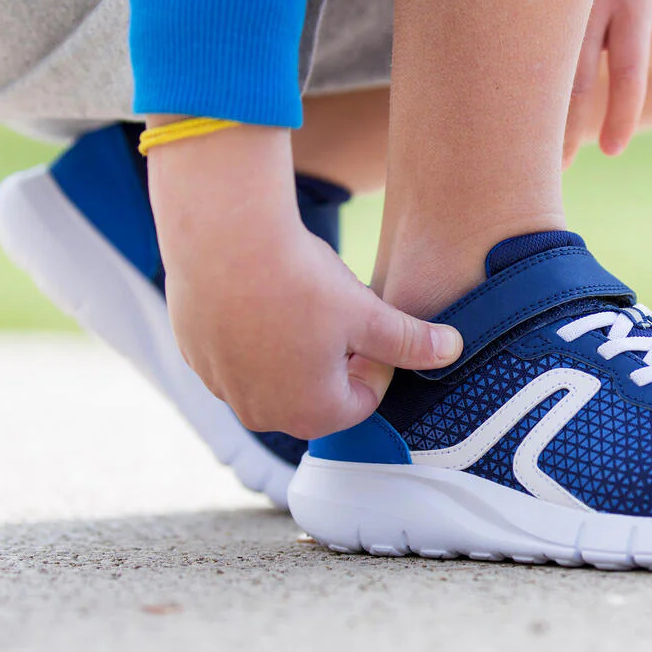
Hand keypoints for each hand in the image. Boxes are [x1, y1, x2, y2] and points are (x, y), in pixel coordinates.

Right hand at [146, 123, 461, 438]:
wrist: (221, 238)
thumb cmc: (301, 280)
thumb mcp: (368, 312)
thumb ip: (412, 341)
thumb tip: (455, 350)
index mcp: (312, 413)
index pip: (364, 400)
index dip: (377, 360)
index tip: (372, 322)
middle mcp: (263, 414)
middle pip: (319, 393)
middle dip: (336, 359)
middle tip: (338, 310)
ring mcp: (223, 389)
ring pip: (277, 374)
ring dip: (295, 348)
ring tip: (299, 299)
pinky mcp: (196, 359)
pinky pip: (238, 357)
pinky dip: (254, 335)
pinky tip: (262, 294)